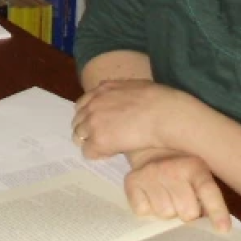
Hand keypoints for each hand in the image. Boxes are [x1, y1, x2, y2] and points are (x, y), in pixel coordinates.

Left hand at [72, 79, 187, 158]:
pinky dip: (97, 154)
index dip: (89, 116)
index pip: (82, 105)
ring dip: (90, 142)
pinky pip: (88, 152)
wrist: (163, 114)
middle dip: (87, 129)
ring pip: (78, 137)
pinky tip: (110, 154)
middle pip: (77, 121)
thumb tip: (123, 97)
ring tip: (105, 148)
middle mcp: (93, 105)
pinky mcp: (99, 141)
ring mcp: (93, 122)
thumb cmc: (158, 100)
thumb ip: (120, 91)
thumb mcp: (134, 86)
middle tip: (101, 138)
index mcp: (101, 90)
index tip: (99, 124)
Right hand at [124, 148, 230, 231]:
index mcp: (195, 166)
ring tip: (166, 198)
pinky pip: (143, 211)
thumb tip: (215, 228)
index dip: (217, 211)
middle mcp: (171, 168)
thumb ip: (208, 199)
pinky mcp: (132, 181)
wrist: (151, 149)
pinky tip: (150, 196)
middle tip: (183, 203)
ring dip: (167, 211)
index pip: (208, 190)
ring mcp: (150, 174)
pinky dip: (147, 209)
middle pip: (187, 212)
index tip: (223, 229)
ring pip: (165, 214)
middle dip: (187, 213)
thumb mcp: (199, 177)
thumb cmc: (182, 171)